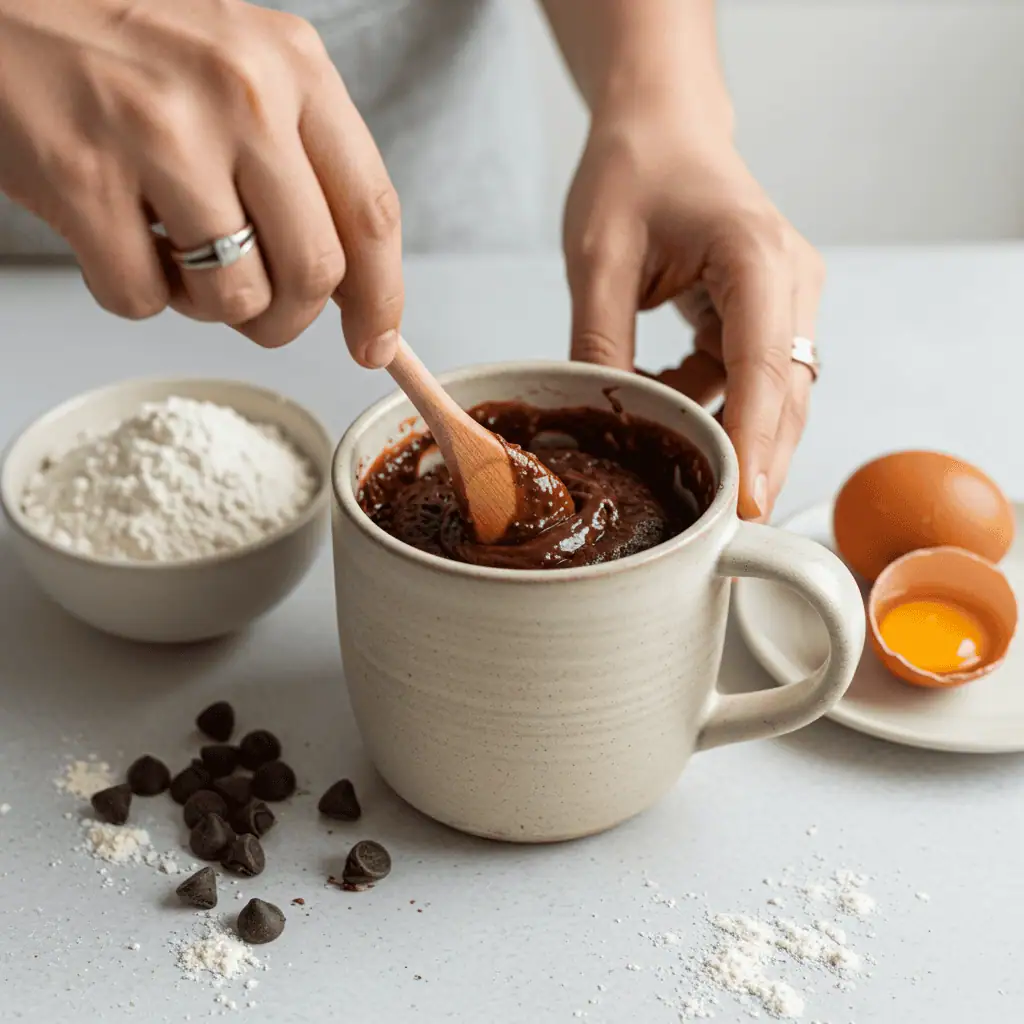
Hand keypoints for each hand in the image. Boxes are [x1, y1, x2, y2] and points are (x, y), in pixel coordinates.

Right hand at [0, 0, 401, 364]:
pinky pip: (142, 299)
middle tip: (258, 308)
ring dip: (207, 304)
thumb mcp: (244, 72)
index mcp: (294, 66)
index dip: (382, 298)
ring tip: (173, 250)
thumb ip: (306, 165)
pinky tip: (117, 233)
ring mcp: (159, 133)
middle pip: (315, 271)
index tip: (374, 345)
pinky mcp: (82, 175)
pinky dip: (133, 290)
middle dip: (289, 318)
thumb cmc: (130, 49)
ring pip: (235, 297)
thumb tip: (354, 289)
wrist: (2, 6)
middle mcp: (241, 93)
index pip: (372, 211)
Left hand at [562, 112, 823, 520]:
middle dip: (757, 462)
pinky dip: (713, 407)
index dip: (755, 443)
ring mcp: (785, 300)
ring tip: (686, 481)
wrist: (660, 126)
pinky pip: (747, 380)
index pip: (763, 369)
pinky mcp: (764, 314)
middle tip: (722, 531)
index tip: (744, 505)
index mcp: (755, 258)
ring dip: (734, 440)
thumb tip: (602, 419)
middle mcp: (790, 283)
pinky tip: (665, 410)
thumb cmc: (632, 171)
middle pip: (786, 397)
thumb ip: (600, 337)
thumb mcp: (598, 255)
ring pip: (774, 397)